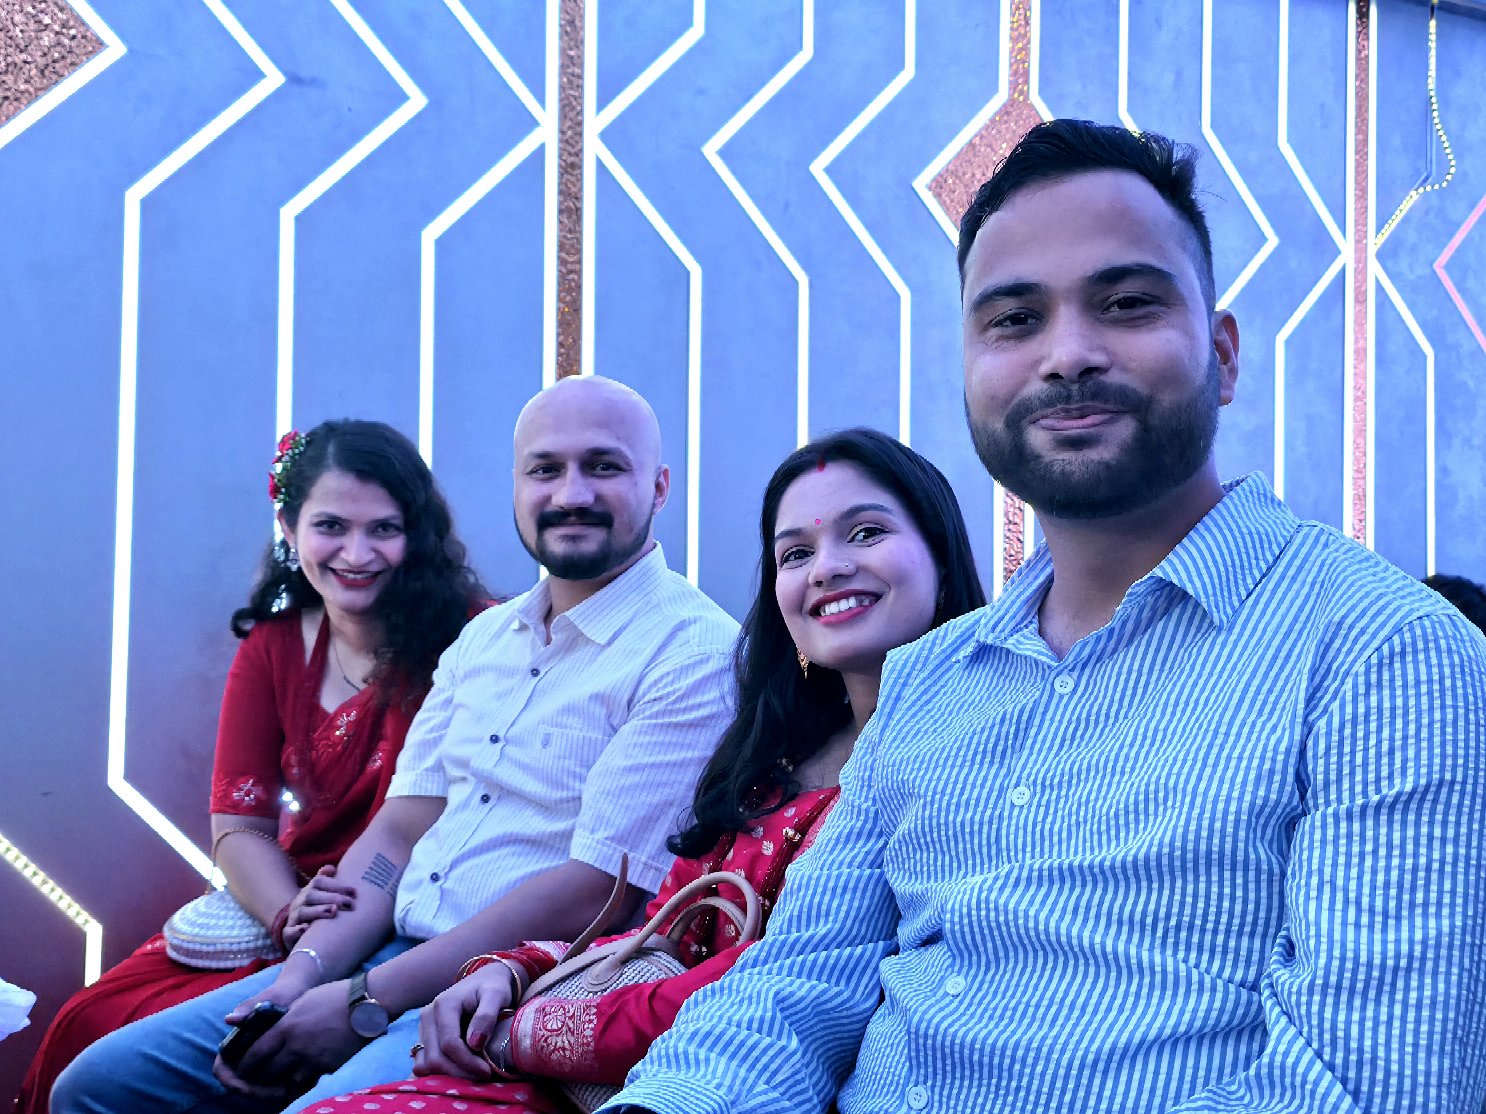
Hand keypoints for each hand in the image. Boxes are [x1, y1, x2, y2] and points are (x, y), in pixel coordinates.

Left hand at [216, 979, 364, 1094]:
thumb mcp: (304, 999)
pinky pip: (308, 1080)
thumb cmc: (335, 995)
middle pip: (268, 1071)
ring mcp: (313, 1058)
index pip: (257, 1052)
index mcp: (286, 1026)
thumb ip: (284, 1017)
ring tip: (278, 1079)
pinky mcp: (329, 1066)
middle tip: (256, 1077)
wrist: (367, 1003)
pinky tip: (301, 1077)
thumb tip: (267, 1026)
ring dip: (281, 1080)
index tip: (241, 1068)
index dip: (246, 1064)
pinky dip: (302, 1080)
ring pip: (287, 1080)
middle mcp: (296, 1045)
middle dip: (259, 1076)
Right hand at [284, 865, 355, 946]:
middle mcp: (299, 902)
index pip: (318, 882)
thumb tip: (331, 868)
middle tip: (348, 903)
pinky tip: (307, 929)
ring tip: (333, 911)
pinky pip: (289, 932)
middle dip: (331, 898)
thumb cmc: (315, 911)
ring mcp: (292, 918)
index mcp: (308, 891)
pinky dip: (297, 931)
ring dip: (318, 911)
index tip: (353, 891)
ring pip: (301, 912)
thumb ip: (327, 882)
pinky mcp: (287, 935)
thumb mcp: (320, 896)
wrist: (295, 933)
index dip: (336, 884)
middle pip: (311, 896)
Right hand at [412, 964, 513, 1079]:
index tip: (487, 1071)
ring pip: (425, 1064)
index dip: (467, 1062)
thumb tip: (475, 1043)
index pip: (449, 1044)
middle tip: (483, 1077)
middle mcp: (427, 1016)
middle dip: (459, 1073)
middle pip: (435, 1058)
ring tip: (472, 1075)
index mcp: (444, 1004)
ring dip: (448, 1076)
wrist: (485, 980)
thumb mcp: (497, 994)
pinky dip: (438, 1073)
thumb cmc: (493, 987)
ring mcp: (423, 1028)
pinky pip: (423, 1063)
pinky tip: (460, 1072)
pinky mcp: (424, 1038)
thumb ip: (487, 1016)